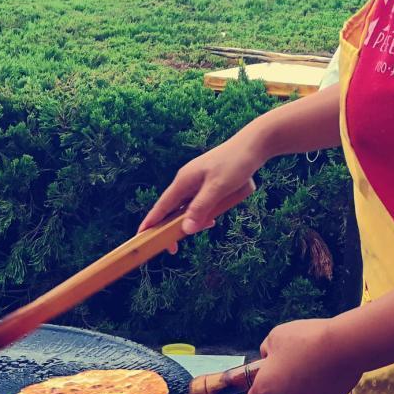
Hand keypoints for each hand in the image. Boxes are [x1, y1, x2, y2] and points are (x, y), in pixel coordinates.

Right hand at [139, 136, 261, 236]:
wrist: (254, 145)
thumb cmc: (235, 163)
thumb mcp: (218, 188)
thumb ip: (201, 208)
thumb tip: (186, 230)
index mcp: (183, 181)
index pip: (161, 207)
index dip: (150, 223)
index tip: (140, 237)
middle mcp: (186, 181)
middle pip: (172, 210)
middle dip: (172, 228)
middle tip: (174, 248)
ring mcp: (197, 181)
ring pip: (187, 207)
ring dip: (193, 220)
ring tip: (205, 227)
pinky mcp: (207, 182)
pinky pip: (199, 202)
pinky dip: (203, 212)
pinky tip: (212, 219)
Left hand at [245, 319, 363, 393]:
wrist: (344, 346)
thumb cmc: (307, 339)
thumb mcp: (275, 336)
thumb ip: (267, 351)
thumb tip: (269, 357)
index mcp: (266, 388)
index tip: (260, 391)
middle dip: (283, 384)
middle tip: (293, 362)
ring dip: (302, 386)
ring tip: (314, 362)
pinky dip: (321, 388)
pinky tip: (327, 370)